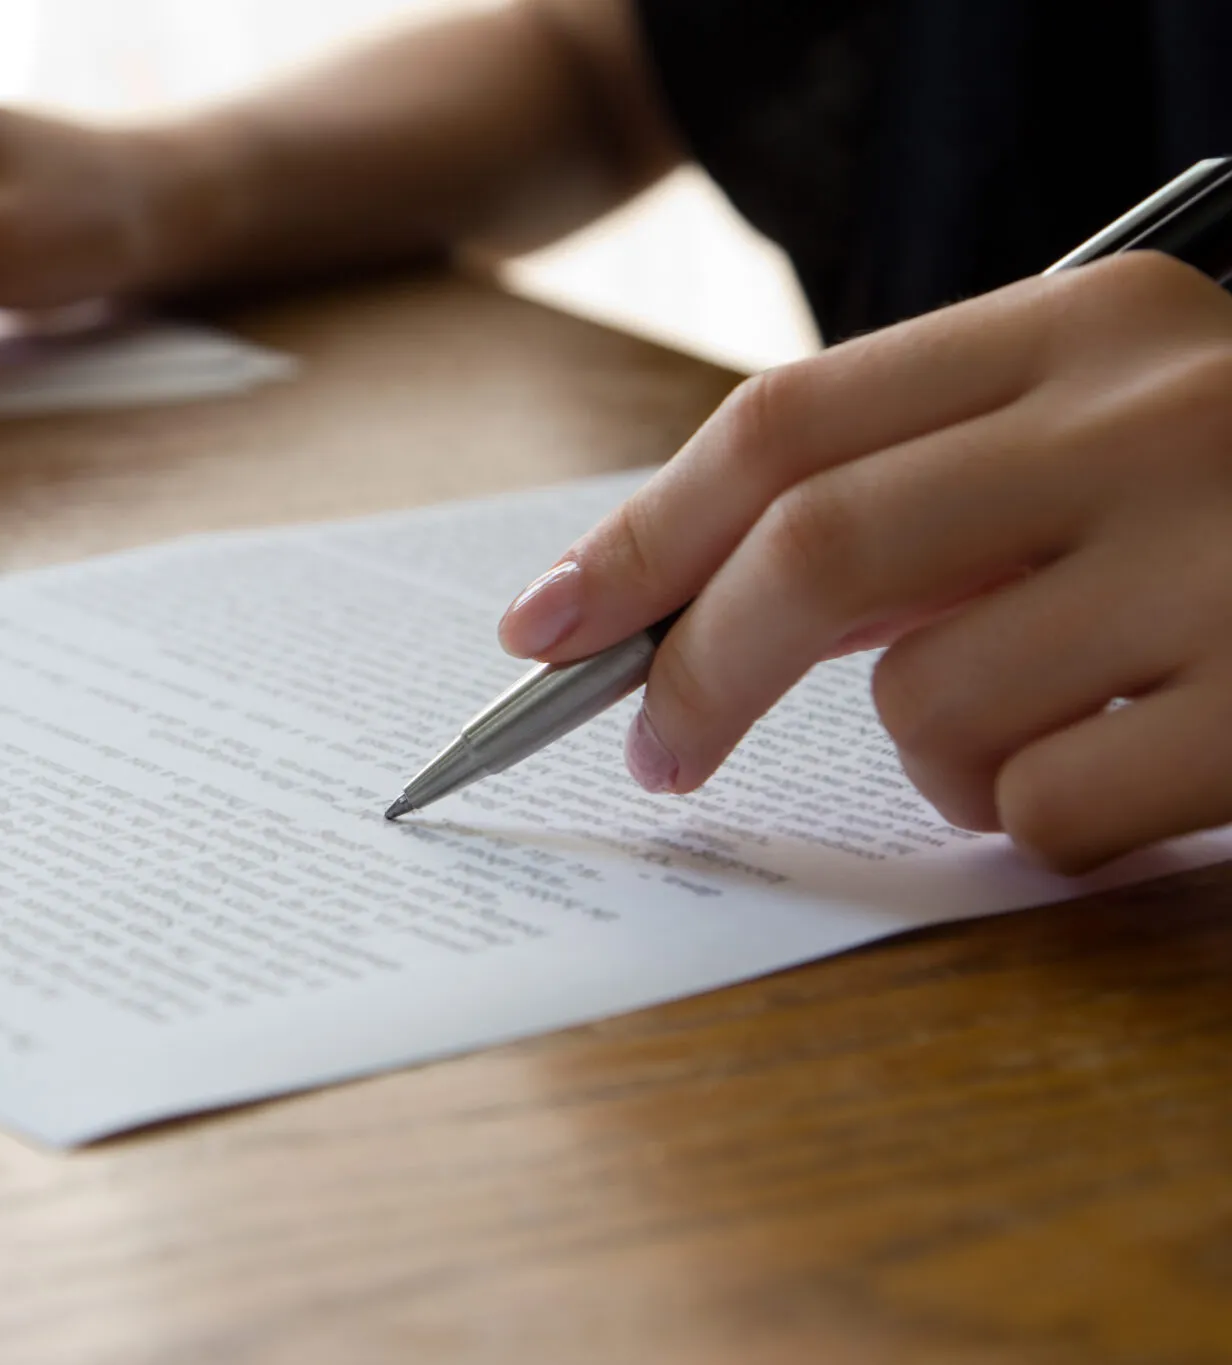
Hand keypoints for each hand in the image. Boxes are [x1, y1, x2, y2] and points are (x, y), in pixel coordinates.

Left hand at [498, 252, 1231, 872]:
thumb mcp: (1112, 436)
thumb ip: (933, 492)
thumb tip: (691, 602)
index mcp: (1089, 323)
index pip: (789, 424)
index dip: (642, 535)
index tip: (544, 626)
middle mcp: (1154, 417)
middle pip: (816, 553)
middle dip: (694, 669)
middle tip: (652, 750)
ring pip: (928, 707)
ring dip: (930, 760)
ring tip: (1040, 737)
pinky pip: (1049, 814)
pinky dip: (1038, 828)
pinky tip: (1136, 779)